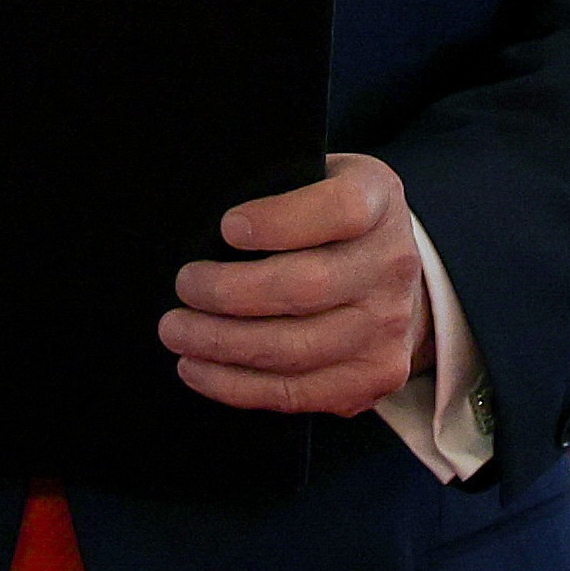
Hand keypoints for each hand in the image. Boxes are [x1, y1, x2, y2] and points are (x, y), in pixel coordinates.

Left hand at [163, 150, 428, 418]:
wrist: (390, 279)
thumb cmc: (327, 222)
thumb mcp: (315, 177)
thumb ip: (275, 188)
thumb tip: (204, 226)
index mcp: (378, 200)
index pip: (339, 209)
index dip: (280, 222)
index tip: (227, 228)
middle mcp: (393, 264)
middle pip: (307, 287)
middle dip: (230, 292)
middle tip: (185, 286)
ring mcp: (388, 327)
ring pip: (295, 348)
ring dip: (223, 344)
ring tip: (176, 330)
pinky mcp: (373, 378)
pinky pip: (296, 393)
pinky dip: (235, 385)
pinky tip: (196, 368)